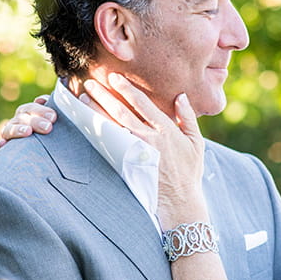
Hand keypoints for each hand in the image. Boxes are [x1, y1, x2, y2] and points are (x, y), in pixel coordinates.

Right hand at [0, 95, 53, 153]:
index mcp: (26, 115)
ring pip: (8, 130)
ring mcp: (7, 136)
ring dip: (17, 130)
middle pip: (22, 118)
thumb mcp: (51, 123)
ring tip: (28, 132)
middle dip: (35, 121)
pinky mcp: (0, 150)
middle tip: (48, 127)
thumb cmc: (49, 137)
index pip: (30, 108)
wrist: (40, 161)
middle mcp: (16, 123)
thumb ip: (49, 112)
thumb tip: (41, 100)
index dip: (41, 110)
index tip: (53, 117)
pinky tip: (3, 144)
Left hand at [80, 73, 205, 224]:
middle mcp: (149, 139)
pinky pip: (109, 144)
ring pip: (112, 127)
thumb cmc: (189, 172)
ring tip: (84, 98)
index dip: (127, 89)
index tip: (114, 77)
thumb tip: (180, 96)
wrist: (180, 202)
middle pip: (122, 112)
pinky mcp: (126, 165)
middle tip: (90, 83)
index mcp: (166, 131)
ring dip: (97, 111)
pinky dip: (98, 131)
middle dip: (105, 96)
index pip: (142, 104)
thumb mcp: (196, 143)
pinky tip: (88, 123)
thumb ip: (188, 118)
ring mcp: (136, 152)